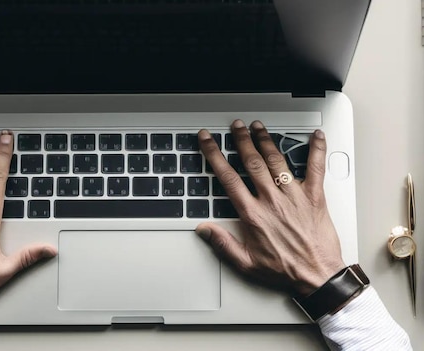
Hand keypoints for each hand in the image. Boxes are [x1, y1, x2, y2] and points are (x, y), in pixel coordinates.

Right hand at [195, 120, 344, 295]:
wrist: (318, 276)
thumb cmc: (285, 270)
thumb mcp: (246, 263)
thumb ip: (222, 244)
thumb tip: (203, 229)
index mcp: (253, 214)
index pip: (229, 178)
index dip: (215, 156)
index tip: (208, 141)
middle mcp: (272, 201)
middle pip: (252, 162)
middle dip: (241, 140)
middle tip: (235, 126)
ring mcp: (294, 196)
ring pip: (277, 161)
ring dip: (266, 141)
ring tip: (258, 127)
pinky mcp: (315, 197)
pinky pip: (316, 168)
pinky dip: (317, 149)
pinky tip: (316, 135)